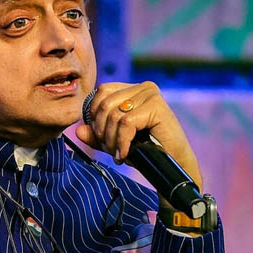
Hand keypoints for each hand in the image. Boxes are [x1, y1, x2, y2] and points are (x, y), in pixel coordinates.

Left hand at [74, 81, 202, 191]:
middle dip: (101, 131)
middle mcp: (143, 87)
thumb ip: (96, 135)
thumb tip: (78, 130)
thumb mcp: (115, 141)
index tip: (100, 138)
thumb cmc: (146, 151)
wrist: (174, 165)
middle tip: (110, 149)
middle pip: (104, 104)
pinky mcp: (157, 106)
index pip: (101, 93)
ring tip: (117, 153)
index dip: (94, 116)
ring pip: (114, 115)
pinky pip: (126, 123)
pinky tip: (125, 154)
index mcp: (132, 89)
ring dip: (111, 139)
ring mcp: (151, 95)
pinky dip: (122, 142)